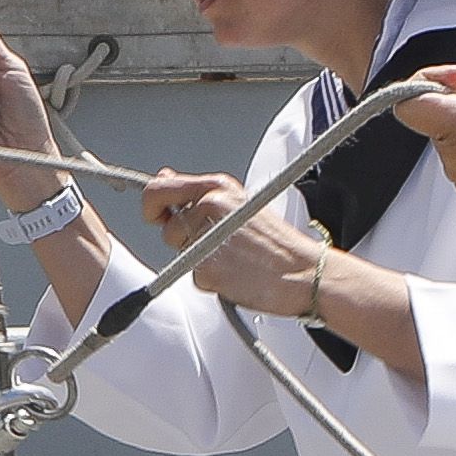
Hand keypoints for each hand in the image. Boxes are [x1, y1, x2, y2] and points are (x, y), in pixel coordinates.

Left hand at [138, 170, 339, 322]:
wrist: (304, 272)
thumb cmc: (275, 241)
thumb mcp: (238, 201)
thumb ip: (198, 192)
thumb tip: (163, 176)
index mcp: (217, 187)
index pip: (158, 189)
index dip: (151, 205)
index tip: (157, 215)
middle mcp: (209, 207)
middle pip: (166, 225)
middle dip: (179, 237)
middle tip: (211, 244)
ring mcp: (207, 237)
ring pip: (179, 252)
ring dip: (197, 258)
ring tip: (231, 257)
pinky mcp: (207, 268)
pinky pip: (192, 276)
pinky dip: (209, 279)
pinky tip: (234, 273)